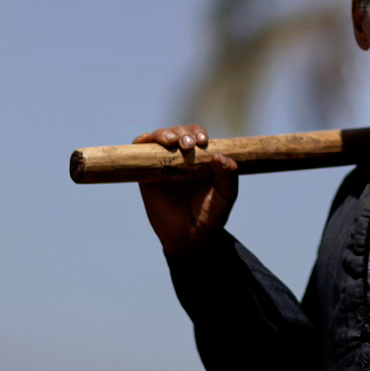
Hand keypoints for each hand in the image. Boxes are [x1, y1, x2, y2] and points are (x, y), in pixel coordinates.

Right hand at [134, 124, 238, 254]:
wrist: (191, 237)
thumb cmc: (211, 215)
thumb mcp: (227, 195)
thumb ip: (229, 175)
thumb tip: (217, 155)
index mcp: (201, 158)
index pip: (197, 135)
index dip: (198, 133)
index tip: (202, 142)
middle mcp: (181, 157)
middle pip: (178, 132)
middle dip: (182, 133)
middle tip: (187, 145)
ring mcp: (163, 164)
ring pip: (160, 138)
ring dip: (164, 134)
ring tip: (171, 142)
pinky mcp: (147, 176)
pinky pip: (141, 153)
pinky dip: (140, 142)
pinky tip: (144, 139)